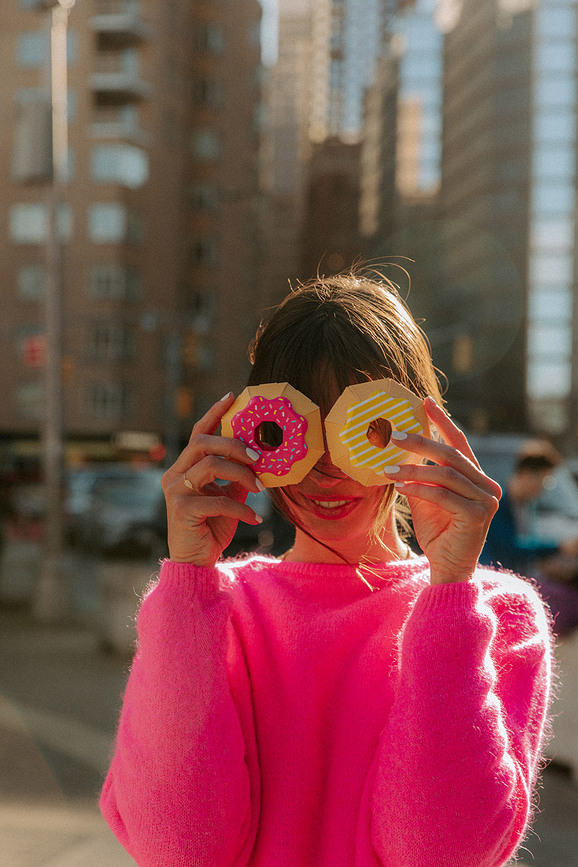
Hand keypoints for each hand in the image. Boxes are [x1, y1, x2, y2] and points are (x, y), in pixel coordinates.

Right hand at [161, 393, 264, 565]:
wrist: (196, 562)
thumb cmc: (212, 528)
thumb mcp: (229, 498)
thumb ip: (238, 477)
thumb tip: (259, 458)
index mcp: (185, 467)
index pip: (198, 433)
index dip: (214, 414)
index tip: (232, 397)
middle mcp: (175, 474)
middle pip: (202, 443)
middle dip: (233, 445)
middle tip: (259, 457)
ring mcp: (175, 491)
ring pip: (209, 466)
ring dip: (240, 473)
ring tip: (260, 488)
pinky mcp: (180, 509)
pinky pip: (216, 500)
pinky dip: (240, 509)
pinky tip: (254, 519)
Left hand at [384, 398, 501, 584]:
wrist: (447, 567)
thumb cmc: (436, 530)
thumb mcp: (424, 496)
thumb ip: (418, 474)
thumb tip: (396, 449)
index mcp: (477, 476)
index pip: (459, 442)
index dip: (442, 421)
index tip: (424, 402)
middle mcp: (486, 485)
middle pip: (451, 454)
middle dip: (420, 442)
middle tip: (393, 435)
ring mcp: (486, 500)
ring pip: (445, 474)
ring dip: (413, 470)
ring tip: (387, 469)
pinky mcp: (477, 516)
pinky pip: (443, 495)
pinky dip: (418, 489)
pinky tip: (399, 488)